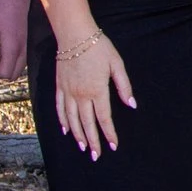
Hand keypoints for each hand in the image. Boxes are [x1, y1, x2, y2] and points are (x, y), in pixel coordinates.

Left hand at [0, 0, 31, 79]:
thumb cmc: (2, 10)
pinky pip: (20, 61)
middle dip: (0, 73)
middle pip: (13, 75)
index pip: (5, 74)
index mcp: (12, 48)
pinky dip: (11, 61)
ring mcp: (26, 47)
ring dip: (6, 67)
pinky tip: (3, 50)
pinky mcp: (26, 43)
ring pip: (18, 69)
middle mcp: (22, 51)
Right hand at [54, 29, 134, 156]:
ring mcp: (68, 91)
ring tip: (83, 147)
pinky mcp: (60, 86)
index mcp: (97, 91)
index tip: (113, 146)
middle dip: (93, 141)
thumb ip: (124, 86)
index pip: (104, 119)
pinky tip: (66, 130)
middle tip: (96, 155)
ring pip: (72, 119)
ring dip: (78, 135)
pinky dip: (62, 120)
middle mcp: (81, 95)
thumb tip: (132, 105)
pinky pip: (59, 107)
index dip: (109, 134)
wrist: (75, 34)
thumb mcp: (117, 64)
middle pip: (87, 123)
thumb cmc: (99, 48)